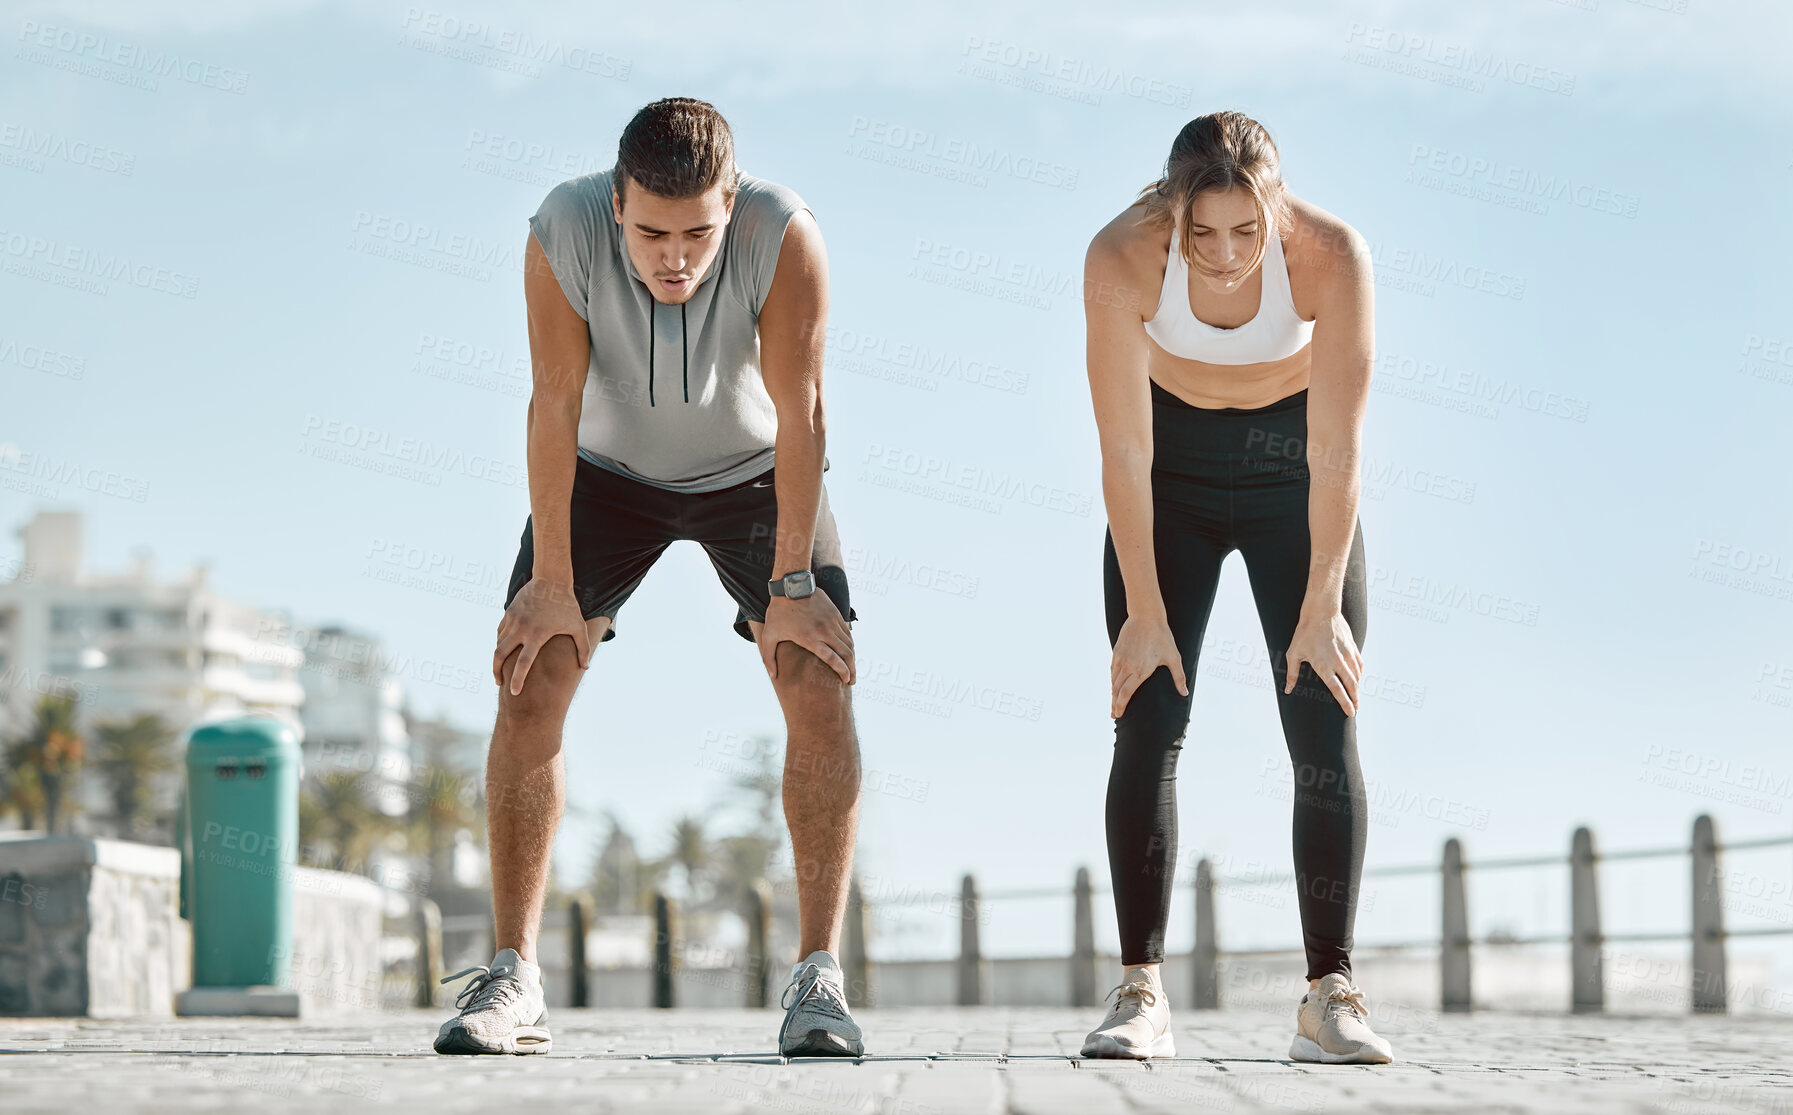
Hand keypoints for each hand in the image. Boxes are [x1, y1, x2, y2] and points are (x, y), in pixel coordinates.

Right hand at [492, 579, 591, 695]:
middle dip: (497, 671)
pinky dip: (499, 643)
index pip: (523, 663)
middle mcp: (521, 629)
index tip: (514, 692)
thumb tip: (585, 668)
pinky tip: (503, 650)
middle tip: (499, 683)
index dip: (517, 679)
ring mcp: (513, 620)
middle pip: (500, 655)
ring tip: (501, 669)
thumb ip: (583, 649)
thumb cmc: (567, 605)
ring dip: (498, 658)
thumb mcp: (578, 627)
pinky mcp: (508, 613)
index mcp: (537, 635)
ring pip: (498, 644)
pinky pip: (499, 633)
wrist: (551, 580)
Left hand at [758, 592, 854, 683]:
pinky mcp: (835, 613)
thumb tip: (773, 676)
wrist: (791, 585)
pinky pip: (847, 632)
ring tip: (852, 668)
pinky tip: (848, 651)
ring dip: (853, 657)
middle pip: (846, 653)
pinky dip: (850, 644)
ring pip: (849, 643)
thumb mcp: (769, 635)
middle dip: (852, 669)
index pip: (833, 659)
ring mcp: (832, 621)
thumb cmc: (778, 612)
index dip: (843, 672)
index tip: (846, 681)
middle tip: (852, 680)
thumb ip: (769, 658)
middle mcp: (824, 631)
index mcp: (810, 638)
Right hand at [1111, 614, 1187, 716]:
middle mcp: (1127, 667)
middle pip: (1116, 691)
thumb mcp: (1174, 657)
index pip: (1125, 694)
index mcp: (1140, 671)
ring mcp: (1120, 659)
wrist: (1146, 616)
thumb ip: (1179, 677)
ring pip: (1113, 681)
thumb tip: (1184, 694)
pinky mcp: (1116, 652)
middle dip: (1115, 704)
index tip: (1118, 714)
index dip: (1121, 706)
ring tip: (1114, 702)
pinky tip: (1114, 684)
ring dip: (1113, 693)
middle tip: (1114, 714)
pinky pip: (1112, 670)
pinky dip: (1113, 680)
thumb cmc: (1162, 637)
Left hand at [1283, 610, 1360, 716]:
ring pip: (1357, 675)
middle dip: (1355, 699)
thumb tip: (1287, 690)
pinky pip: (1359, 663)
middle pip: (1351, 686)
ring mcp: (1347, 654)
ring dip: (1358, 687)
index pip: (1338, 690)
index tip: (1350, 713)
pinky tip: (1358, 677)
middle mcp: (1338, 662)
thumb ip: (1292, 674)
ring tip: (1357, 696)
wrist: (1321, 611)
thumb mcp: (1293, 654)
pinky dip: (1359, 673)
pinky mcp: (1352, 646)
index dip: (1345, 703)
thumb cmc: (1304, 633)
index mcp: (1324, 667)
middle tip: (1356, 709)